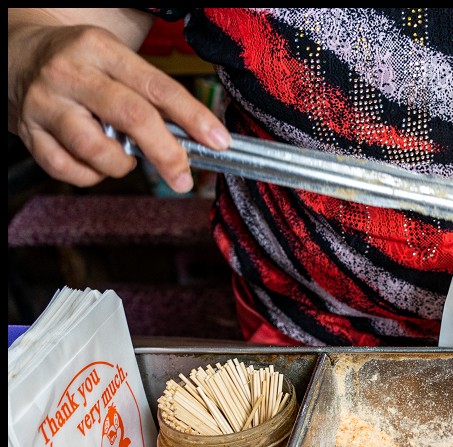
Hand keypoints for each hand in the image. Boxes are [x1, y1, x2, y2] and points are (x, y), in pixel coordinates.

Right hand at [8, 19, 228, 191]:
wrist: (15, 53)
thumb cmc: (81, 63)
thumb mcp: (116, 60)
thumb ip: (151, 93)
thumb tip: (196, 137)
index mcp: (100, 50)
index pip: (157, 87)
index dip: (193, 117)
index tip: (218, 141)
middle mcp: (70, 73)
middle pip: (130, 117)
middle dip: (166, 153)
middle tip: (182, 176)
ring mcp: (45, 103)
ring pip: (95, 149)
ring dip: (120, 164)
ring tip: (125, 157)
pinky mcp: (27, 132)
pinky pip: (66, 169)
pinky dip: (89, 175)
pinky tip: (95, 162)